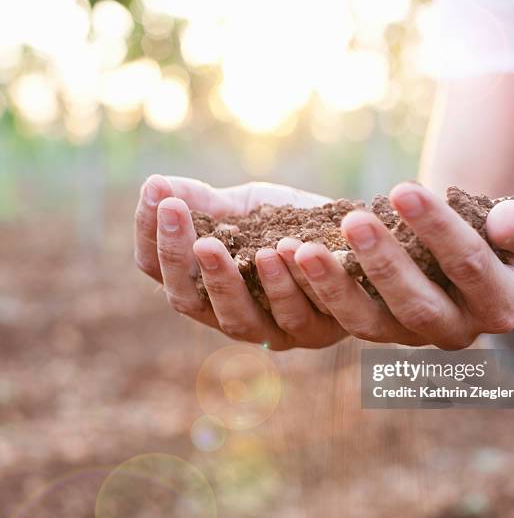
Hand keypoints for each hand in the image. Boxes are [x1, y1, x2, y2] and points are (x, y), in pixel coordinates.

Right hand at [134, 175, 346, 349]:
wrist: (355, 235)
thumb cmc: (293, 223)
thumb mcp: (246, 209)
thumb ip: (205, 203)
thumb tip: (155, 185)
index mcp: (206, 286)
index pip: (161, 270)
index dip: (153, 235)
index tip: (157, 194)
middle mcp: (230, 315)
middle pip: (187, 300)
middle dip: (178, 257)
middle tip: (175, 213)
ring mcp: (270, 330)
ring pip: (238, 319)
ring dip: (227, 280)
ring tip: (217, 241)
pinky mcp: (315, 332)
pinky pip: (297, 313)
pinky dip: (289, 282)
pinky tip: (285, 248)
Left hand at [293, 182, 513, 349]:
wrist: (485, 268)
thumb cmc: (505, 241)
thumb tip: (504, 223)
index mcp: (498, 305)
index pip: (469, 267)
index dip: (439, 230)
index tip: (404, 189)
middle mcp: (454, 331)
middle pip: (415, 306)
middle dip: (383, 263)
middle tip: (352, 219)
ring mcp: (409, 337)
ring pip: (367, 325)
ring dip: (332, 288)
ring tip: (300, 248)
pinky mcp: (376, 330)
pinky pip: (341, 321)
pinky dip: (311, 295)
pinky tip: (284, 260)